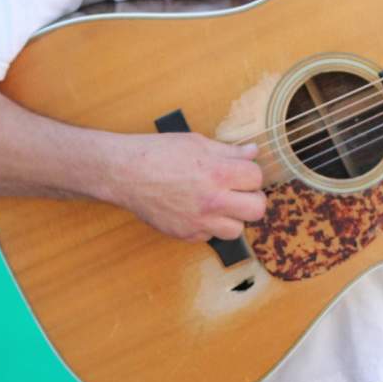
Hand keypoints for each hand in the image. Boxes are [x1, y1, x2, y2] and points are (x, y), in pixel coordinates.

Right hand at [110, 132, 264, 240]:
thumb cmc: (158, 154)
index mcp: (218, 173)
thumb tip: (253, 152)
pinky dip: (207, 227)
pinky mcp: (185, 234)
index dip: (250, 173)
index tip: (240, 172)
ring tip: (218, 205)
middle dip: (252, 199)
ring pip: (236, 230)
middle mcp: (212, 201)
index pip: (256, 178)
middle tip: (239, 192)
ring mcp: (199, 221)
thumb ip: (228, 151)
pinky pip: (209, 237)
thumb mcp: (196, 143)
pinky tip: (195, 212)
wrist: (125, 174)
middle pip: (257, 209)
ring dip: (231, 217)